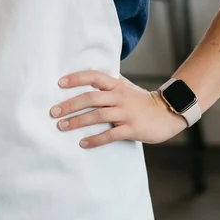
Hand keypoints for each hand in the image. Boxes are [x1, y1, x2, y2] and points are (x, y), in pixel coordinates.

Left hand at [50, 70, 187, 148]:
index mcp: (116, 85)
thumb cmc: (141, 100)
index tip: (60, 83)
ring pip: (97, 115)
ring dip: (77, 121)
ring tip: (62, 126)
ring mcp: (126, 113)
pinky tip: (83, 143)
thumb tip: (87, 77)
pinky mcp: (131, 128)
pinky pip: (110, 134)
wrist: (166, 113)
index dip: (77, 78)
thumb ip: (109, 82)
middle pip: (91, 97)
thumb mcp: (126, 86)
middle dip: (70, 104)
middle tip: (53, 112)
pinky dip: (95, 139)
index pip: (94, 76)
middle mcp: (119, 96)